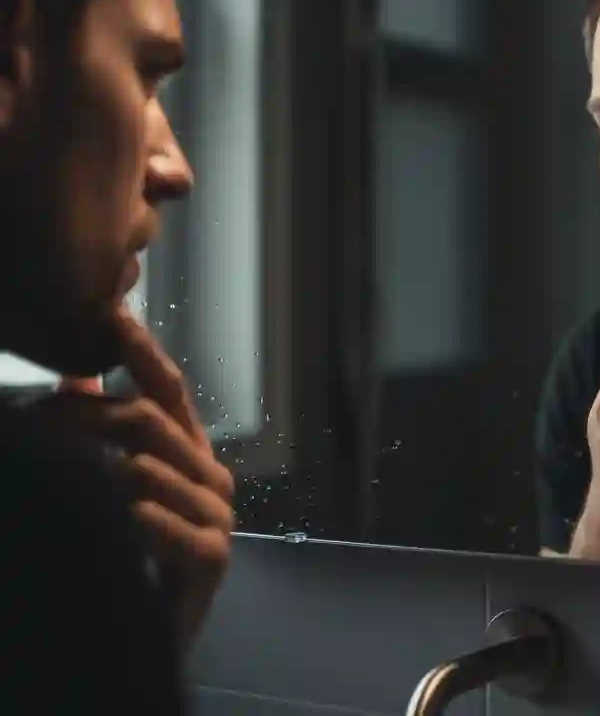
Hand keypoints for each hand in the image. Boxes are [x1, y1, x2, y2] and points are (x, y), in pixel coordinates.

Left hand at [56, 312, 233, 649]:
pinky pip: (174, 529)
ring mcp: (216, 515)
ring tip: (62, 464)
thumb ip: (105, 426)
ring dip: (103, 466)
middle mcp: (209, 473)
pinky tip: (128, 514)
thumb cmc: (143, 549)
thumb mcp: (125, 481)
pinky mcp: (211, 558)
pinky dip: (148, 520)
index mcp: (191, 450)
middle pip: (152, 423)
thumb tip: (77, 369)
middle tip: (37, 413)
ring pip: (154, 471)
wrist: (160, 630)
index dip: (142, 352)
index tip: (114, 316)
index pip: (169, 389)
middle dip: (91, 413)